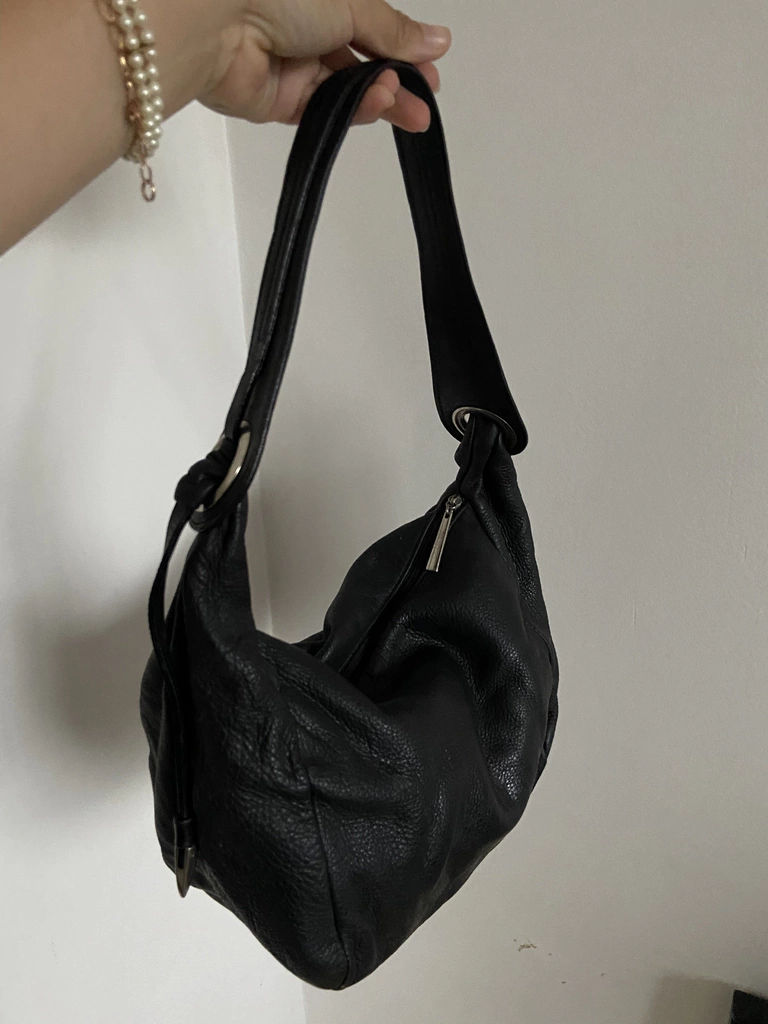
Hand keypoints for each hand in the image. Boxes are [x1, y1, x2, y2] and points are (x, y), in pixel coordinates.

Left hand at [201, 0, 450, 131]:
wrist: (216, 21)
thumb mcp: (352, 3)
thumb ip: (393, 31)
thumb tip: (438, 39)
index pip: (370, 25)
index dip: (402, 49)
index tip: (431, 71)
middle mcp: (304, 26)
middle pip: (359, 61)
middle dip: (396, 82)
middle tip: (423, 103)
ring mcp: (290, 64)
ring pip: (344, 90)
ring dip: (378, 98)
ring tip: (406, 108)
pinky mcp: (276, 101)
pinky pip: (323, 110)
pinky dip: (353, 111)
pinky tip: (377, 106)